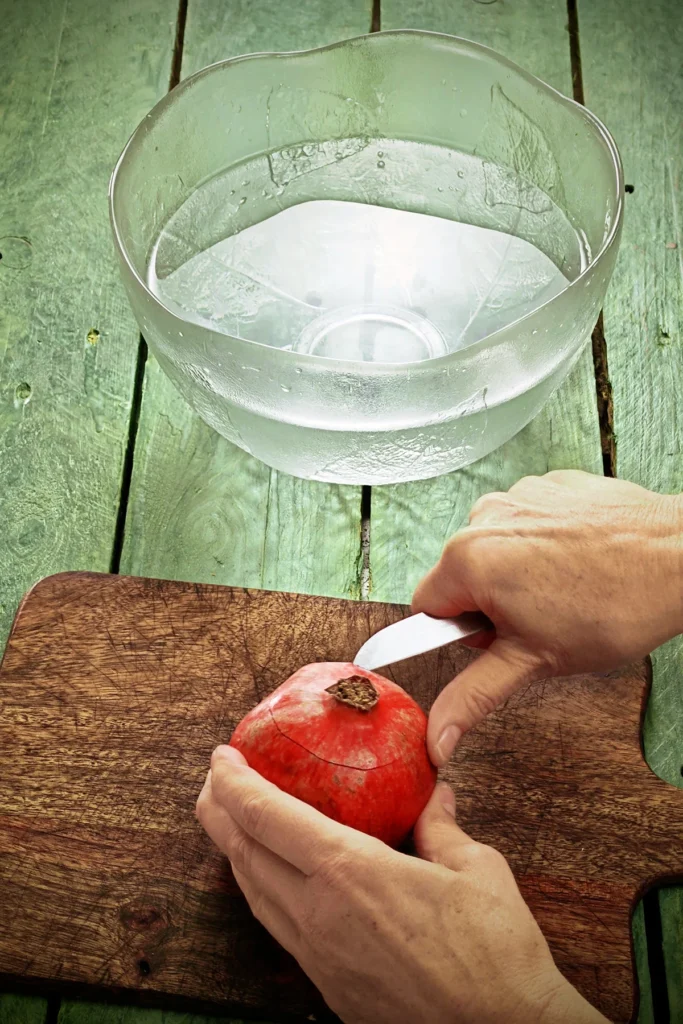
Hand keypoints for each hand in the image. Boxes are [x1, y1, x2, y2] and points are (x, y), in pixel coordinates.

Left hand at [197, 744, 606, 1023]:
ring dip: (234, 850)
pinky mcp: (327, 987)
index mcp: (349, 873)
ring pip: (254, 894)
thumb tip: (435, 792)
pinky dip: (260, 889)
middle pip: (244, 853)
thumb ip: (442, 826)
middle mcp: (318, 914)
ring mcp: (318, 956)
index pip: (267, 817)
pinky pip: (277, 927)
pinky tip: (270, 879)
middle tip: (214, 780)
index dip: (234, 782)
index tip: (220, 756)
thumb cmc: (495, 954)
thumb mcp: (477, 869)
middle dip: (219, 810)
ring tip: (231, 821)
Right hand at [413, 470, 682, 763]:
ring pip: (495, 548)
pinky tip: (579, 562)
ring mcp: (519, 494)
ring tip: (566, 591)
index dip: (462, 633)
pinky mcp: (550, 484)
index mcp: (469, 559)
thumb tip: (438, 737)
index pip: (427, 608)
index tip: (500, 638)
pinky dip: (545, 542)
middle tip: (540, 621)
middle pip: (461, 576)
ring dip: (518, 572)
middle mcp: (484, 516)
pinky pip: (528, 521)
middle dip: (492, 604)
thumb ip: (474, 696)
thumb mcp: (534, 662)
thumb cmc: (617, 605)